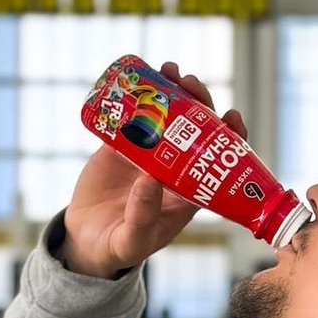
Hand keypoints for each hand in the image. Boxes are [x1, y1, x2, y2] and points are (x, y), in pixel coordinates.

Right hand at [61, 62, 247, 278]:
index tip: (231, 115)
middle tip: (190, 83)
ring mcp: (147, 154)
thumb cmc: (119, 247)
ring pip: (166, 116)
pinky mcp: (120, 146)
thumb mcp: (133, 239)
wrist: (86, 241)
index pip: (217, 159)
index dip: (229, 136)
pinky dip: (135, 96)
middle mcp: (173, 167)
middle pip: (194, 129)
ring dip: (171, 91)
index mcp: (188, 190)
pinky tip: (139, 76)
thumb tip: (151, 179)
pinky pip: (131, 116)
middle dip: (199, 102)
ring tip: (170, 70)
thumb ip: (143, 216)